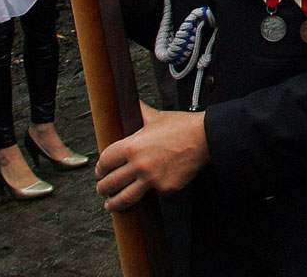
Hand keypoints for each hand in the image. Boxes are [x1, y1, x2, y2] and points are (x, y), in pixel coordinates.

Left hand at [94, 102, 209, 211]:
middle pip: (110, 183)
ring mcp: (152, 179)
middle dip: (103, 187)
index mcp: (132, 146)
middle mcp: (139, 165)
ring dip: (114, 202)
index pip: (105, 161)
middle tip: (102, 188)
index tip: (101, 170)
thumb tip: (130, 102)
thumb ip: (139, 112)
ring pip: (124, 198)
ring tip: (110, 204)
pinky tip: (144, 192)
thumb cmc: (182, 126)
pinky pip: (151, 195)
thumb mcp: (156, 116)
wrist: (205, 137)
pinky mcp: (165, 189)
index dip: (100, 167)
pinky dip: (147, 194)